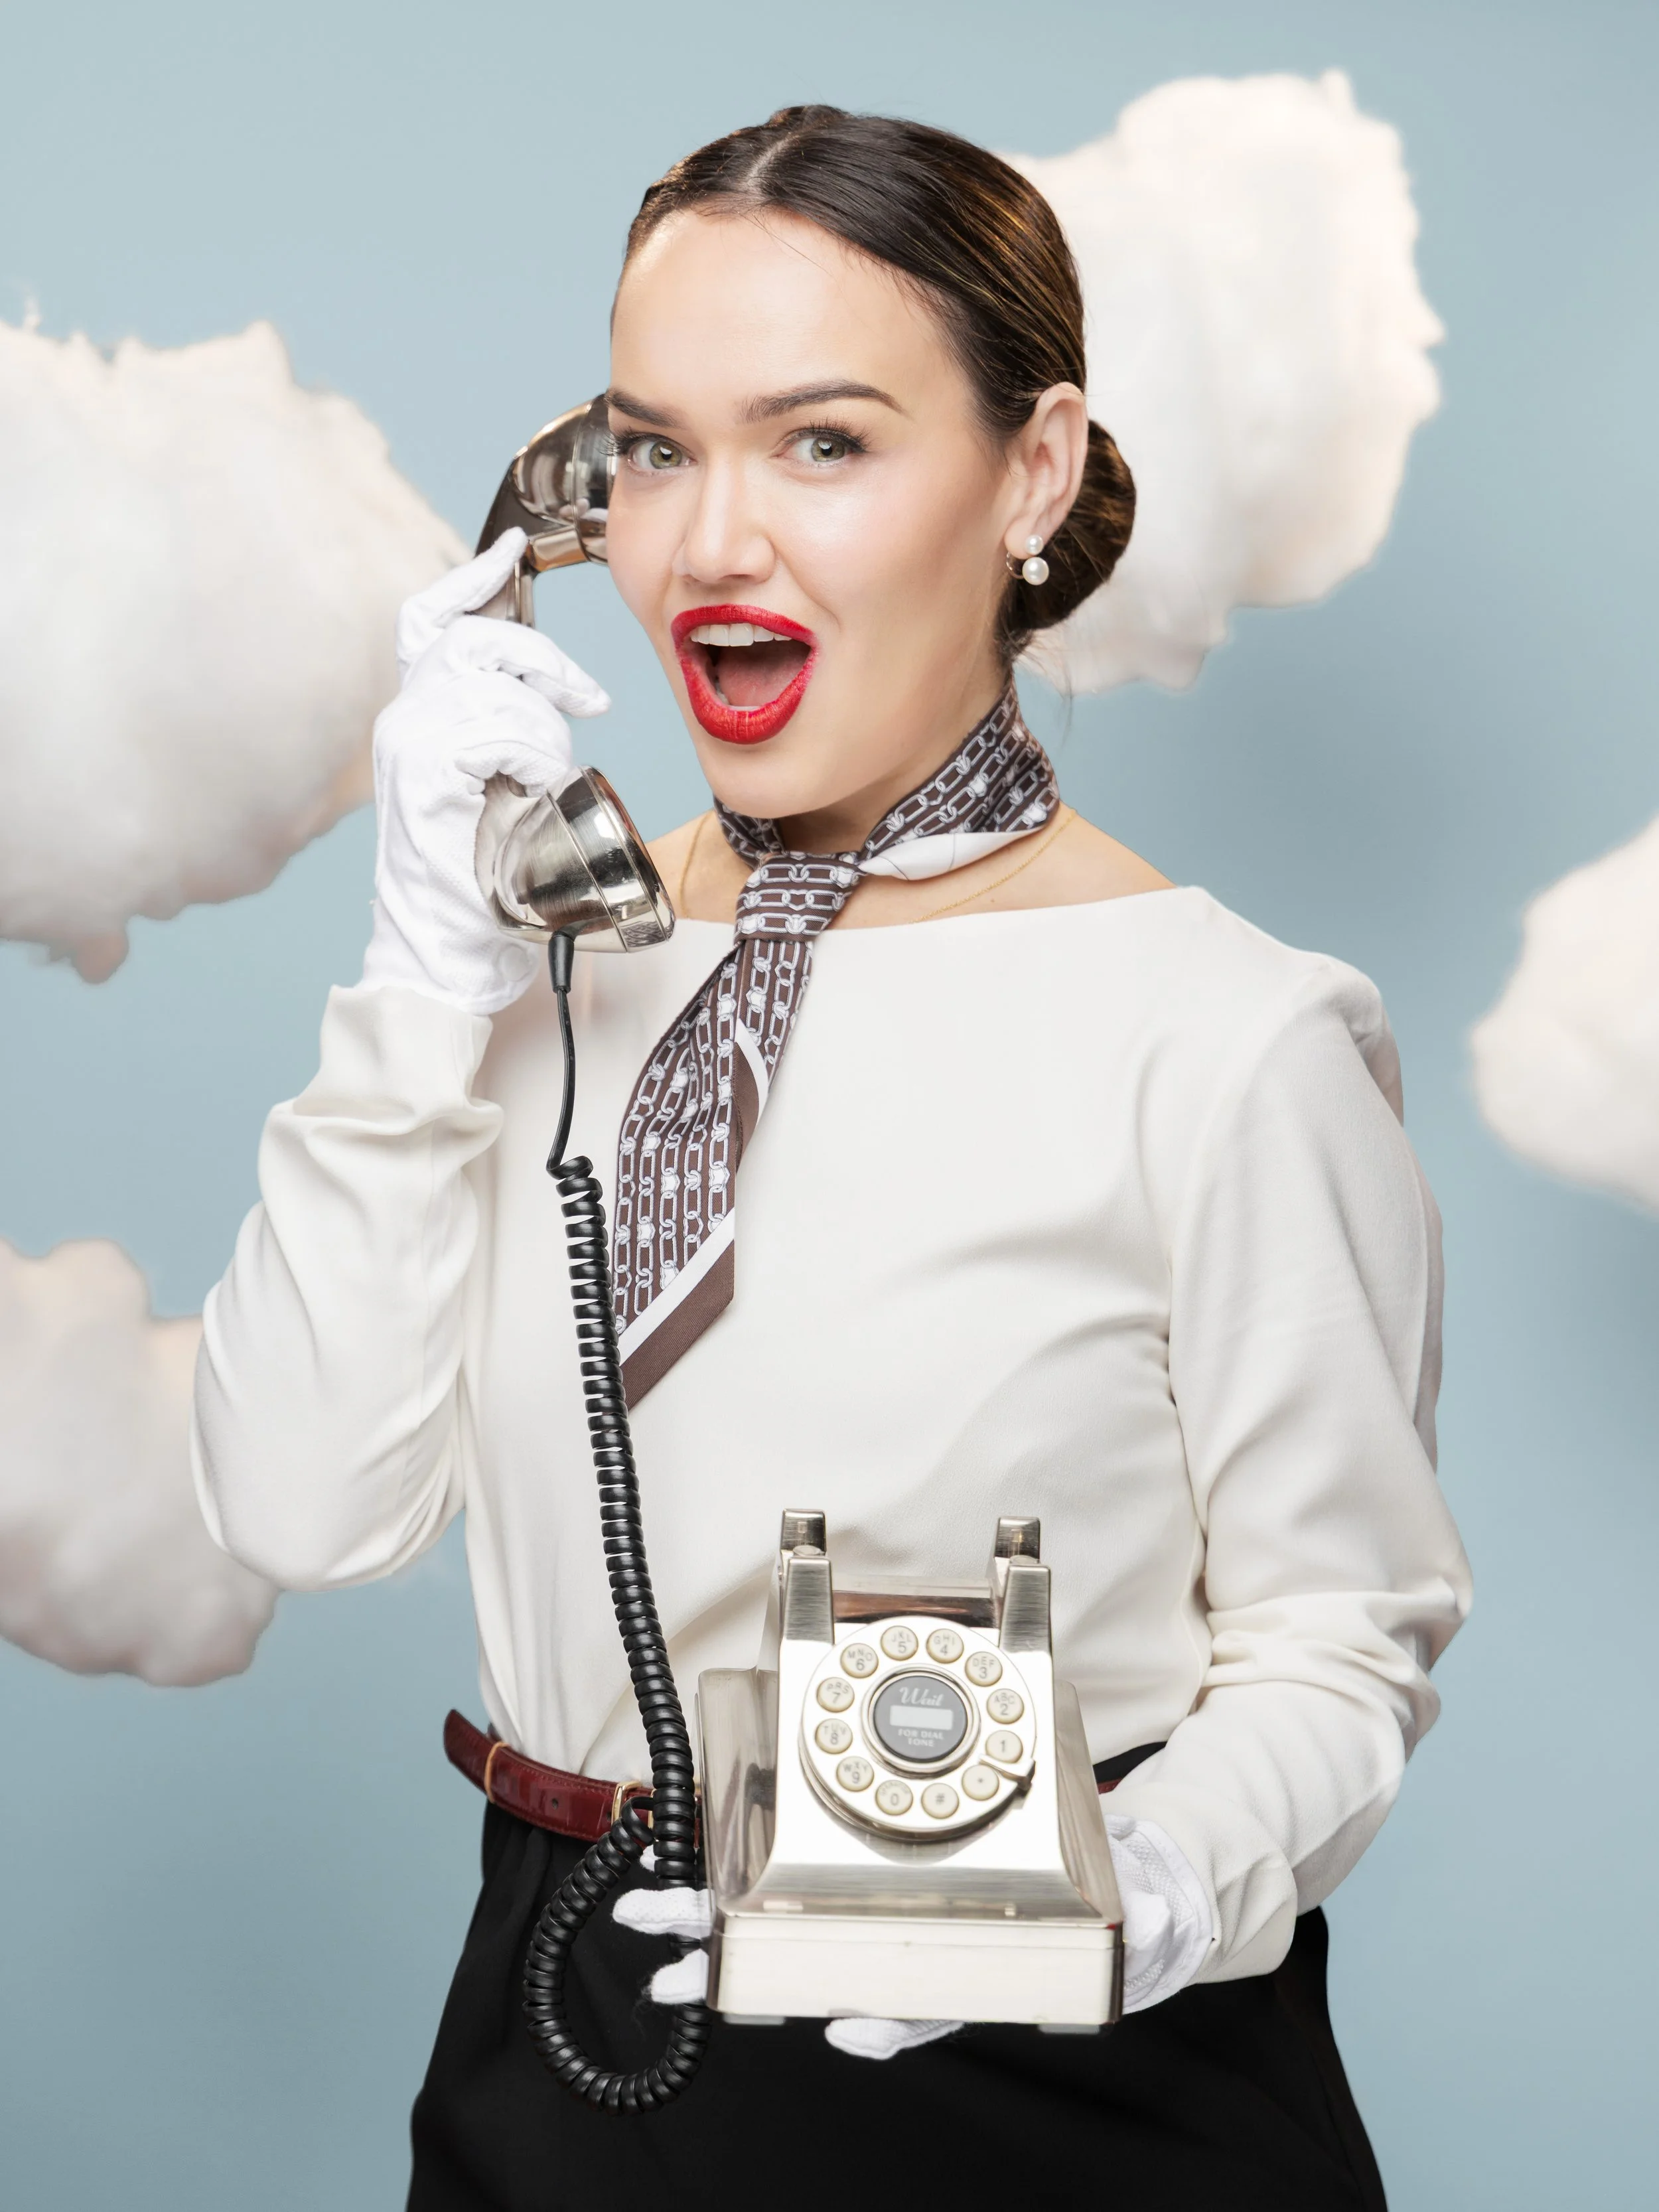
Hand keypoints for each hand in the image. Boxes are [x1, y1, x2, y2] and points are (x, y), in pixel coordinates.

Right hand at [359, 530, 609, 1015]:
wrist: (445, 958)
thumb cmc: (482, 889)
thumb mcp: (500, 794)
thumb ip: (506, 738)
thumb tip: (551, 694)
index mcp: (415, 719)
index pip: (431, 622)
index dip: (473, 579)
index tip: (513, 547)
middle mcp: (401, 722)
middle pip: (473, 639)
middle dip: (542, 658)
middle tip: (586, 700)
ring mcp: (407, 745)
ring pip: (494, 684)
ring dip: (543, 727)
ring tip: (546, 781)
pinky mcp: (423, 773)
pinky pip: (495, 728)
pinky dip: (532, 754)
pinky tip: (533, 790)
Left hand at [616, 1814, 1211, 2046]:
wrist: (1129, 1889)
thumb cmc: (1124, 1903)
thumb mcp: (1145, 1910)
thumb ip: (1149, 1912)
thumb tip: (1166, 1914)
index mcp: (984, 1963)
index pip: (926, 2005)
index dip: (883, 2022)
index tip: (843, 2025)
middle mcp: (923, 1951)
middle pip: (820, 1972)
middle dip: (741, 1975)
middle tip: (675, 1976)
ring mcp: (890, 1918)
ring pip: (787, 1935)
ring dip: (715, 1928)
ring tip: (655, 1922)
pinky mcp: (873, 1875)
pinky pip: (800, 1891)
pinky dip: (741, 1886)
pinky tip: (695, 1879)